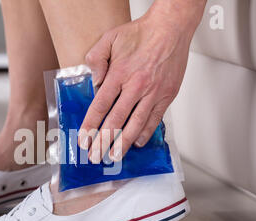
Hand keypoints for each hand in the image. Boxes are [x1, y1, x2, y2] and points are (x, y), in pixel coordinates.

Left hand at [78, 0, 205, 162]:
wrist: (171, 27)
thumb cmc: (141, 33)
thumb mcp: (110, 38)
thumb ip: (96, 58)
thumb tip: (93, 81)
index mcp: (119, 74)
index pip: (100, 106)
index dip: (90, 126)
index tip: (83, 140)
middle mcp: (135, 86)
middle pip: (116, 120)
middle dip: (103, 142)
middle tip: (95, 157)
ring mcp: (153, 92)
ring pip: (136, 124)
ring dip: (124, 143)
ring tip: (115, 157)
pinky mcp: (167, 95)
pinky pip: (155, 118)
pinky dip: (146, 132)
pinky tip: (138, 143)